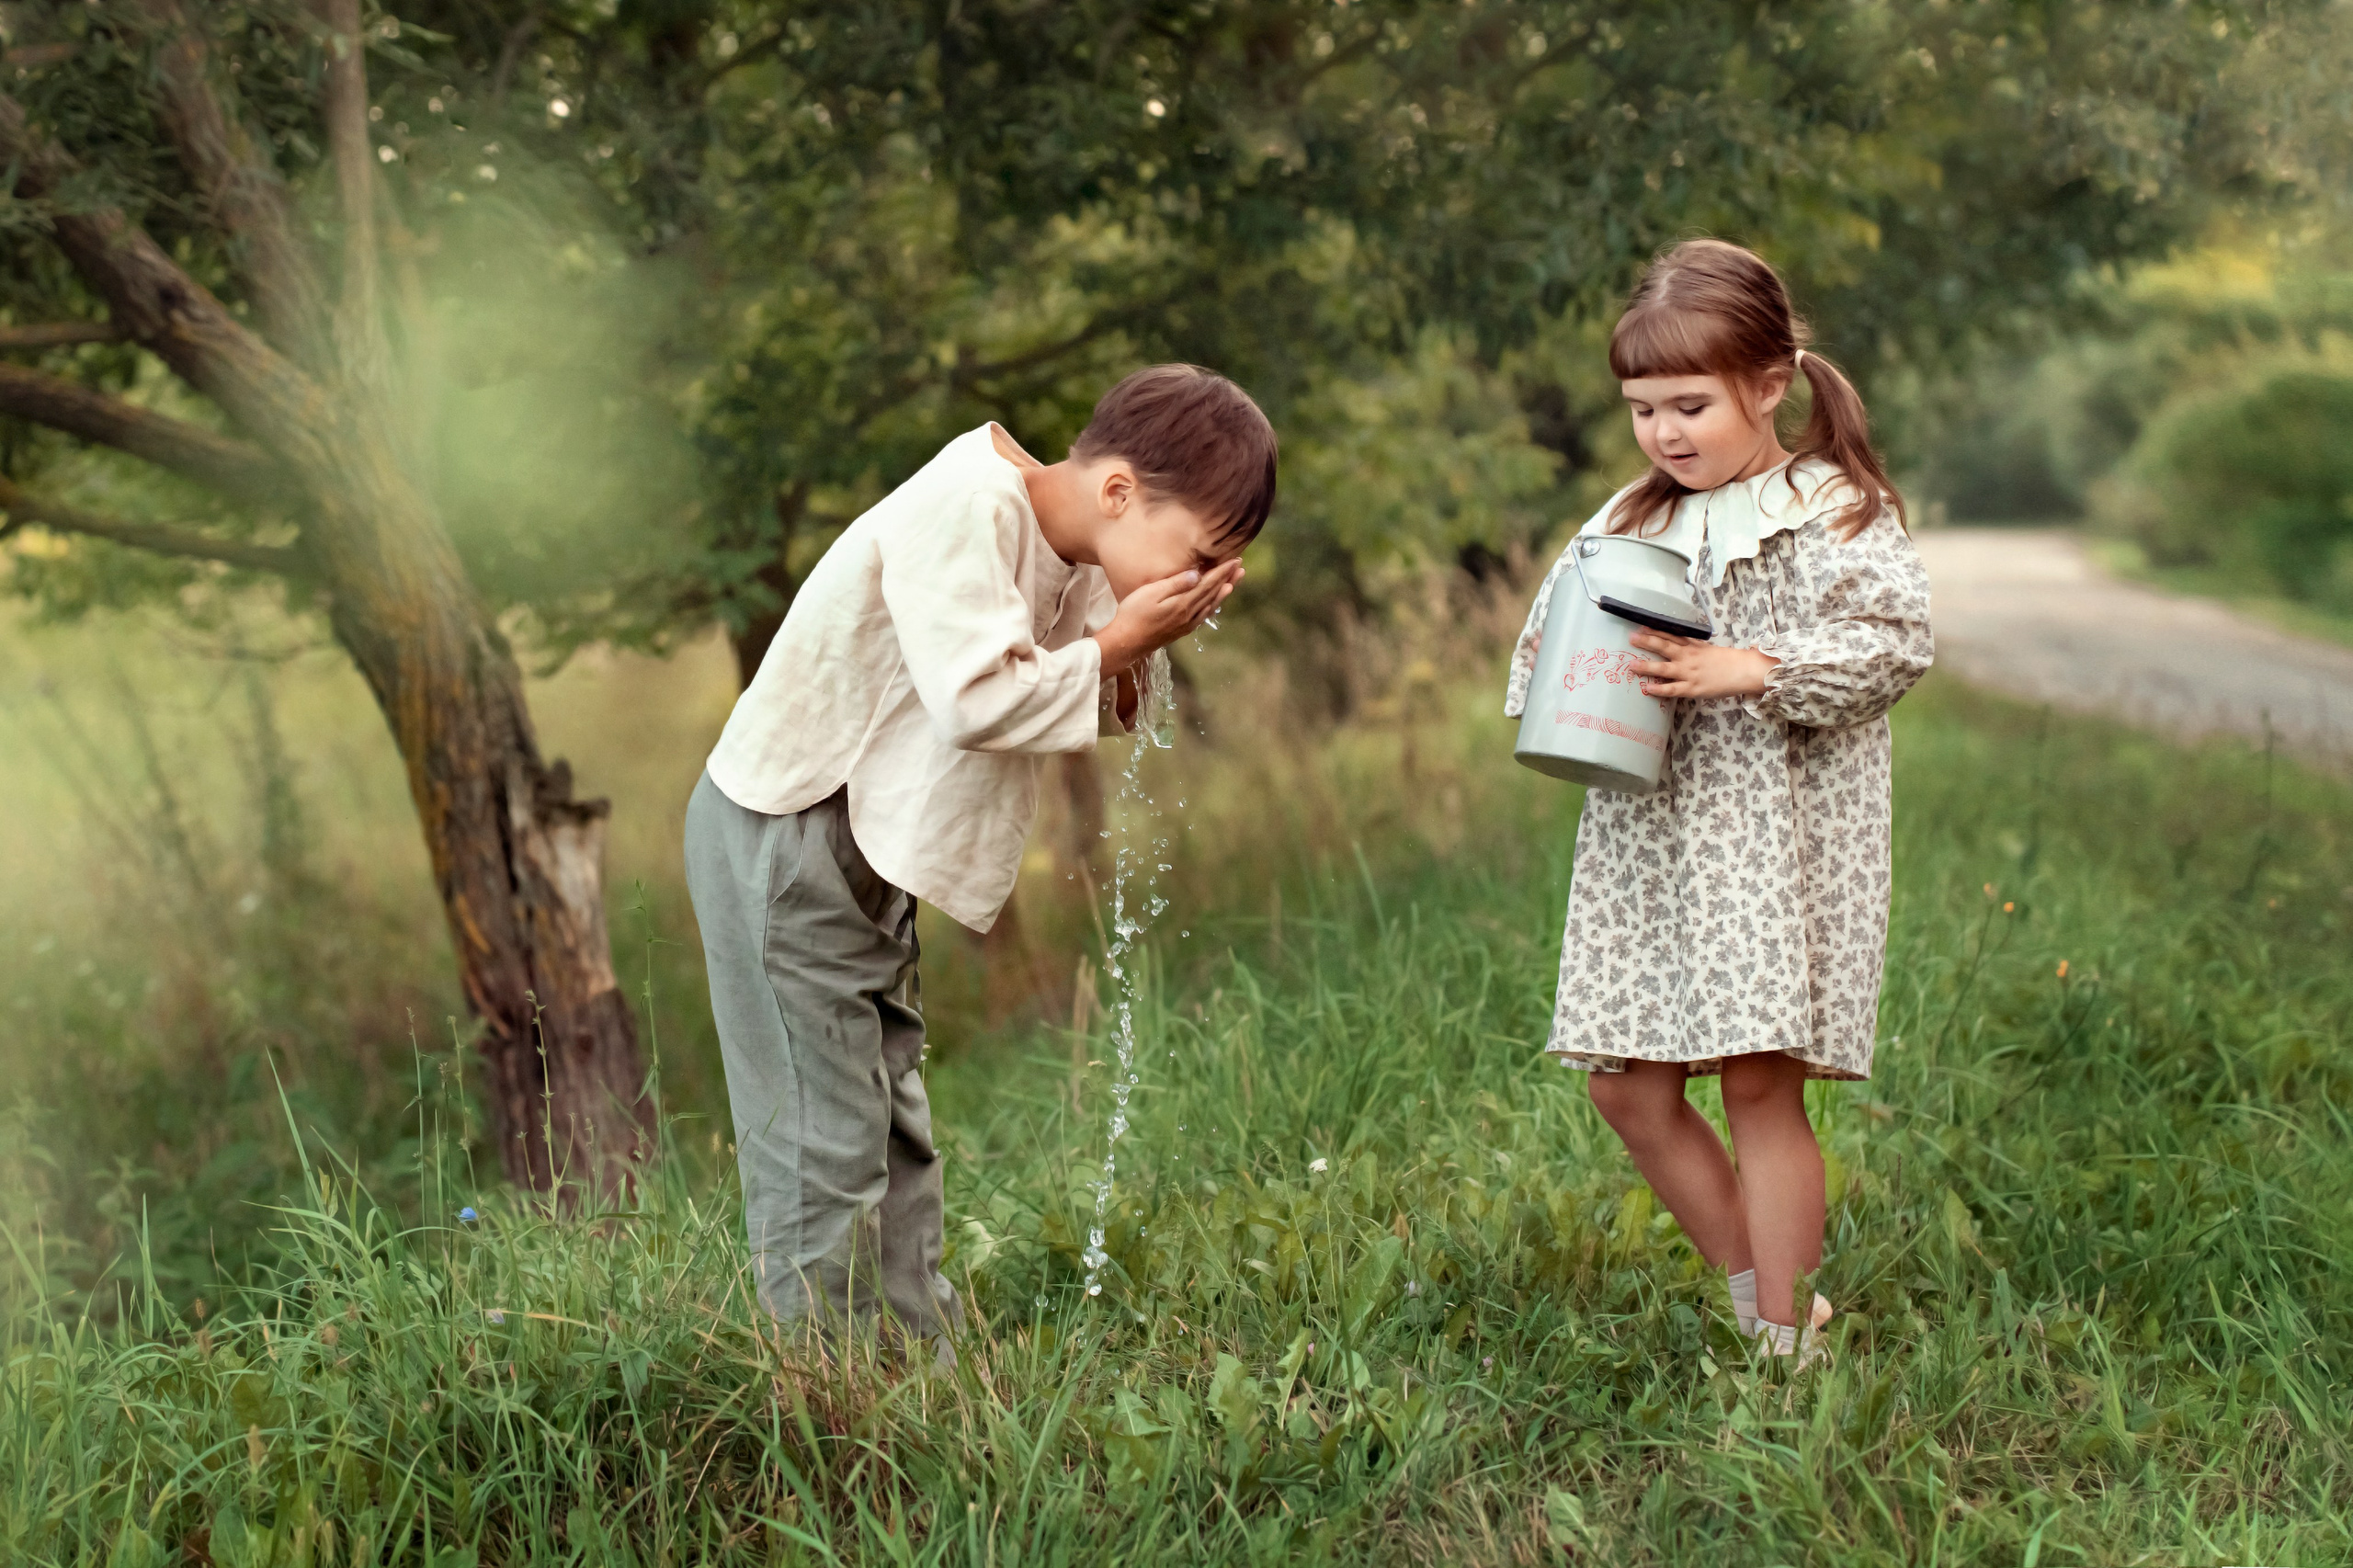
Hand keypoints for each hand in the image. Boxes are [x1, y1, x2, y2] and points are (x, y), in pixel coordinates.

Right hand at [1094, 560, 1242, 671]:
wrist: (1126, 642)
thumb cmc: (1133, 614)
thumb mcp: (1151, 593)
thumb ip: (1175, 584)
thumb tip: (1197, 574)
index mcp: (1184, 603)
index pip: (1209, 583)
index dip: (1223, 571)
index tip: (1236, 560)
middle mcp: (1190, 614)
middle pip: (1214, 593)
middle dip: (1228, 579)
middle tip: (1240, 568)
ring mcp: (1187, 623)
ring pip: (1211, 605)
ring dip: (1223, 592)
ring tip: (1234, 582)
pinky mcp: (1181, 630)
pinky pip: (1203, 615)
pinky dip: (1212, 606)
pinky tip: (1214, 603)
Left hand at [1627, 628, 1777, 699]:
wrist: (1744, 670)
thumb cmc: (1727, 661)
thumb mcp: (1707, 649)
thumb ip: (1692, 646)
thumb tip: (1676, 642)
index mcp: (1692, 646)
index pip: (1670, 635)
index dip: (1654, 630)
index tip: (1639, 626)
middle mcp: (1688, 657)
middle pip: (1664, 647)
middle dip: (1646, 642)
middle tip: (1630, 638)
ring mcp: (1689, 673)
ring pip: (1664, 668)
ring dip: (1646, 666)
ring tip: (1631, 665)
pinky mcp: (1692, 688)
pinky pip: (1672, 689)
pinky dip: (1659, 689)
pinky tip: (1647, 688)